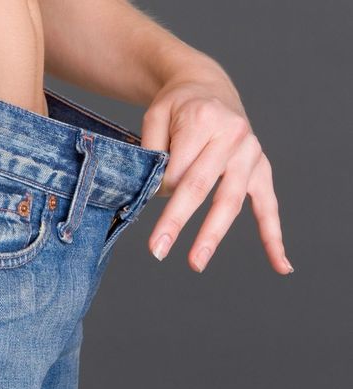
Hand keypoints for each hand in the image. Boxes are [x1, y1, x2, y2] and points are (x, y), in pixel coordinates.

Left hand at [140, 68, 293, 273]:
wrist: (207, 86)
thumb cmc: (177, 105)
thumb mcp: (154, 114)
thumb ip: (152, 148)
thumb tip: (156, 190)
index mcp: (204, 120)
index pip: (177, 167)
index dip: (158, 187)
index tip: (145, 196)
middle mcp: (233, 136)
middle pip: (201, 186)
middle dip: (177, 220)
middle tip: (156, 250)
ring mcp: (251, 154)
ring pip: (230, 201)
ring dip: (212, 235)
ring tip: (195, 263)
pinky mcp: (262, 169)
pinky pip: (269, 206)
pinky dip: (274, 237)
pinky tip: (281, 265)